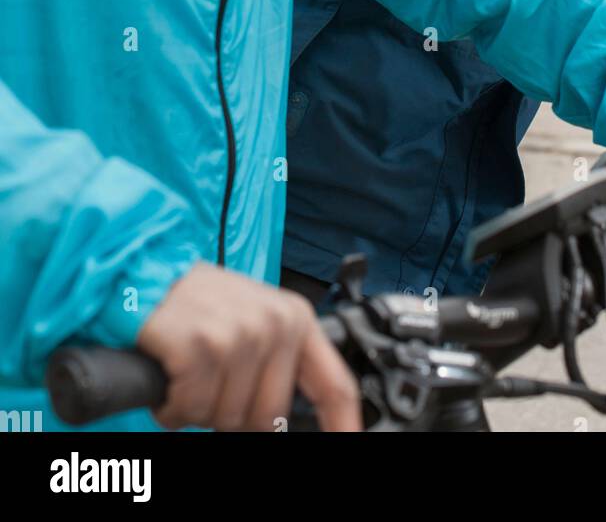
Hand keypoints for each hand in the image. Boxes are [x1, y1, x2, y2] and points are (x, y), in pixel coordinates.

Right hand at [137, 262, 360, 431]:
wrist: (145, 274)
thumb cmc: (199, 305)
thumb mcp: (254, 322)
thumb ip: (279, 363)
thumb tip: (285, 420)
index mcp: (295, 319)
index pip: (334, 385)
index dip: (344, 424)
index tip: (350, 442)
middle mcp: (273, 324)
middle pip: (269, 418)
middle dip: (233, 414)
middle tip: (210, 382)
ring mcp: (238, 334)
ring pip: (226, 417)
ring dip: (199, 408)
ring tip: (189, 372)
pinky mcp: (200, 345)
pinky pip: (192, 408)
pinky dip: (174, 407)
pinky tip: (171, 376)